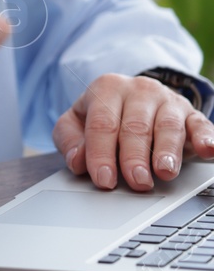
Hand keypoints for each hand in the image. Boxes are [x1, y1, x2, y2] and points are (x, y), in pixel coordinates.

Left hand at [53, 73, 213, 190]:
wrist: (132, 95)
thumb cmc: (103, 114)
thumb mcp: (76, 122)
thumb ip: (70, 140)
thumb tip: (77, 161)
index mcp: (107, 88)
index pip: (102, 124)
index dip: (102, 153)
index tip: (104, 179)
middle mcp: (139, 91)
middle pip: (136, 126)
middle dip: (135, 157)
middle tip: (136, 182)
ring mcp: (168, 101)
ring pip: (168, 126)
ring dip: (167, 151)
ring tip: (164, 172)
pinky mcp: (191, 114)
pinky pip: (201, 124)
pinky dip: (205, 138)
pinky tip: (206, 150)